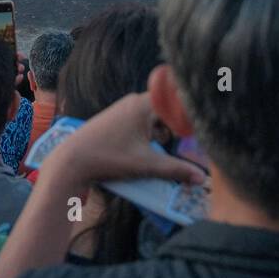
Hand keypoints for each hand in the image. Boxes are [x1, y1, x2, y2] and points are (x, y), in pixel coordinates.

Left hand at [42, 92, 203, 192]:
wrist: (72, 160)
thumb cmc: (109, 157)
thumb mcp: (146, 165)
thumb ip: (175, 170)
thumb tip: (201, 178)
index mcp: (144, 104)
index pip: (177, 99)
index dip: (192, 111)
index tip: (206, 121)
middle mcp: (135, 101)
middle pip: (167, 108)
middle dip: (179, 125)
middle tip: (194, 141)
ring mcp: (124, 109)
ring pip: (155, 117)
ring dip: (163, 132)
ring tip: (171, 148)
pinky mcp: (117, 119)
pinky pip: (143, 121)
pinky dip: (150, 133)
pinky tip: (151, 149)